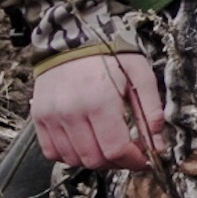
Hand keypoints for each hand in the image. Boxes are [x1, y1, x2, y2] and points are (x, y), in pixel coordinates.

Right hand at [31, 52, 165, 169]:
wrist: (72, 35)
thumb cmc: (110, 53)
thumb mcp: (140, 74)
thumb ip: (151, 111)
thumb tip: (158, 145)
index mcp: (100, 101)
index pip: (116, 149)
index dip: (134, 161)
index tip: (144, 160)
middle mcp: (71, 113)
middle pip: (95, 159)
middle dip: (117, 162)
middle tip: (128, 152)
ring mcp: (51, 117)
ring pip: (73, 159)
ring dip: (94, 160)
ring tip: (108, 146)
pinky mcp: (38, 117)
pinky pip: (51, 151)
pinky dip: (70, 155)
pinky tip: (85, 143)